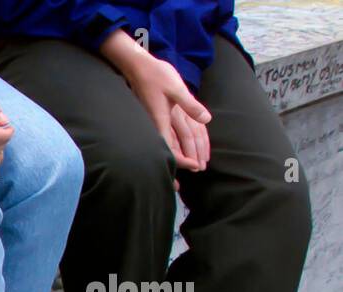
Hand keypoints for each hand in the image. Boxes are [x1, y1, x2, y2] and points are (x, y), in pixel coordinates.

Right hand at [103, 34, 210, 173]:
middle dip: (184, 161)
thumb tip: (206, 119)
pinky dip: (173, 143)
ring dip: (179, 155)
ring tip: (186, 166)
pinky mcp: (157, 115)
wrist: (138, 66)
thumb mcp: (176, 88)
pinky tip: (175, 148)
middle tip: (195, 172)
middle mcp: (159, 124)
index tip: (197, 166)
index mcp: (163, 121)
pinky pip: (167, 133)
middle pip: (173, 148)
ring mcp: (157, 120)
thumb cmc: (156, 75)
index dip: (185, 159)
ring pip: (169, 142)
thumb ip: (190, 105)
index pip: (174, 147)